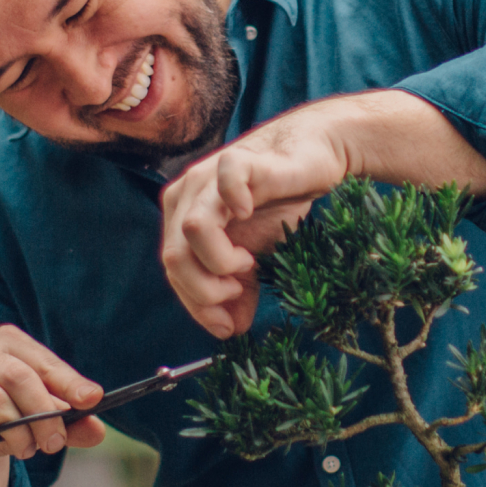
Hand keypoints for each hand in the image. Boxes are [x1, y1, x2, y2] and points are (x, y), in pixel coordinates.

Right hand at [0, 324, 105, 473]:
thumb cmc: (11, 421)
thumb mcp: (46, 421)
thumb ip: (72, 424)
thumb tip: (98, 431)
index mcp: (9, 343)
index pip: (43, 362)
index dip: (69, 382)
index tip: (92, 400)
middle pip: (19, 377)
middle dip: (44, 414)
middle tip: (54, 443)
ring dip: (17, 432)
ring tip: (25, 448)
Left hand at [160, 99, 353, 337]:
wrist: (312, 156)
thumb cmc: (277, 202)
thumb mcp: (256, 256)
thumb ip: (239, 290)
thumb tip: (232, 330)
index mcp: (181, 217)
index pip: (174, 271)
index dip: (196, 304)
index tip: (227, 325)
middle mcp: (187, 196)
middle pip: (174, 257)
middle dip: (205, 290)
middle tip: (238, 291)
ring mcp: (210, 176)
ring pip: (191, 230)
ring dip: (219, 260)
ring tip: (247, 262)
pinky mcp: (241, 161)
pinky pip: (226, 182)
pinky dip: (237, 204)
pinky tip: (253, 214)